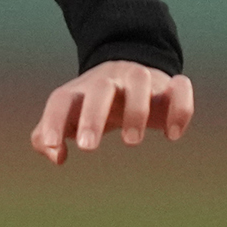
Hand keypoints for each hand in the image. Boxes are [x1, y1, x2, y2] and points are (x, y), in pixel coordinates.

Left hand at [30, 61, 194, 164]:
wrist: (128, 71)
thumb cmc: (92, 105)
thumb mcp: (67, 117)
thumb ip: (45, 137)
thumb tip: (56, 155)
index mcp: (81, 90)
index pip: (62, 100)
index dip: (53, 121)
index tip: (54, 147)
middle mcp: (111, 80)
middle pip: (101, 87)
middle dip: (93, 115)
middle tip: (87, 147)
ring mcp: (141, 79)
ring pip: (139, 80)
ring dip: (135, 109)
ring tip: (130, 141)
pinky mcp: (169, 85)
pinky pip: (180, 86)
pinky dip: (180, 107)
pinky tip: (173, 134)